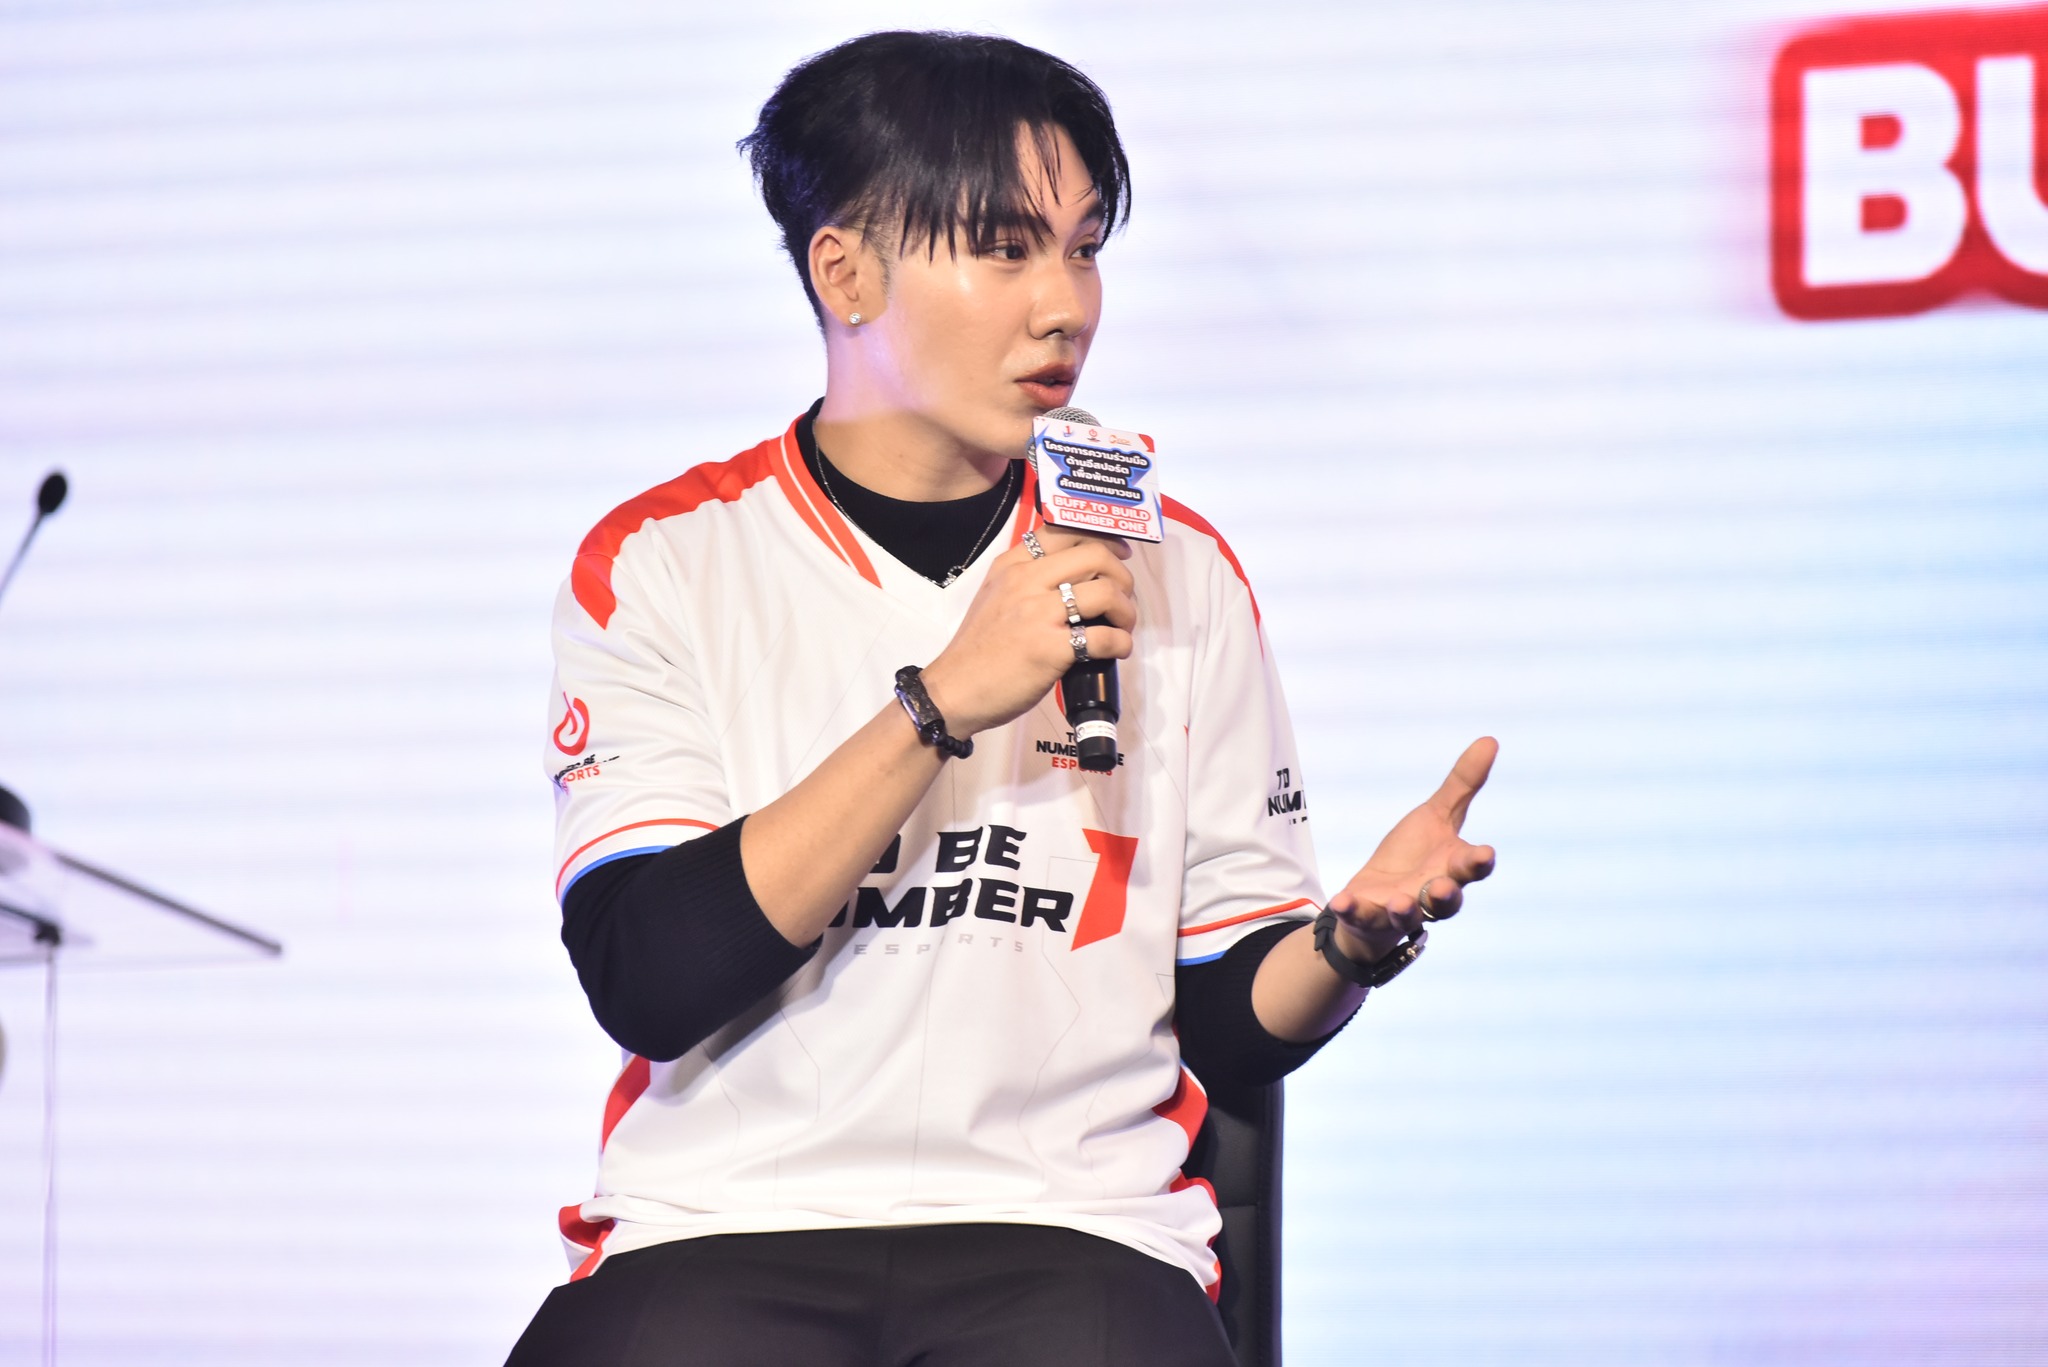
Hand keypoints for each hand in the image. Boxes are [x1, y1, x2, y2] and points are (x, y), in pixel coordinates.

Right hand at [920, 529, 1135, 737]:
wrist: (954, 690)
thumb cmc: (976, 650)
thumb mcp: (993, 596)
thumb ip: (1025, 581)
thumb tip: (1072, 580)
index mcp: (1012, 566)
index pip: (1065, 531)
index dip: (1103, 539)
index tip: (1119, 555)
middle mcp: (1025, 581)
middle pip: (1095, 555)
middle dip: (1123, 576)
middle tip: (1124, 597)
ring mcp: (1038, 614)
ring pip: (1106, 592)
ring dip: (1127, 611)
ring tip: (1122, 627)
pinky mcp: (1050, 648)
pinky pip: (1104, 637)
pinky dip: (1121, 643)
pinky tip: (1116, 650)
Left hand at [1326, 737, 1497, 963]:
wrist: (1379, 895)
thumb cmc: (1416, 856)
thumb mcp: (1437, 815)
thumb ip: (1463, 784)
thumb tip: (1490, 739)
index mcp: (1452, 868)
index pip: (1472, 867)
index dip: (1479, 861)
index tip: (1486, 853)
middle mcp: (1431, 895)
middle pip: (1446, 901)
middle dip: (1445, 895)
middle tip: (1442, 887)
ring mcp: (1401, 910)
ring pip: (1407, 916)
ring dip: (1405, 910)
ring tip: (1400, 903)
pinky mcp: (1368, 917)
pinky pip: (1360, 916)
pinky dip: (1352, 910)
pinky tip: (1341, 902)